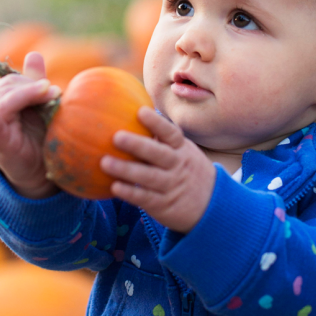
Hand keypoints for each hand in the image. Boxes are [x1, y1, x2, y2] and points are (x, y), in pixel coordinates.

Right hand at [0, 52, 61, 198]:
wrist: (37, 173)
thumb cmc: (37, 139)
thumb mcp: (38, 108)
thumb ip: (34, 83)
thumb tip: (34, 54)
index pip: (11, 81)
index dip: (31, 81)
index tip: (54, 89)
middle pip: (7, 86)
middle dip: (32, 87)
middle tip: (54, 93)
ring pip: (3, 99)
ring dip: (27, 95)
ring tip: (48, 96)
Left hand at [100, 107, 215, 231]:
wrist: (210, 203)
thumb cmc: (184, 168)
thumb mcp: (181, 151)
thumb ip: (161, 137)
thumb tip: (130, 110)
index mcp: (181, 149)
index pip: (171, 133)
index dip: (156, 123)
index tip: (140, 111)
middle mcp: (178, 166)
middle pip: (159, 154)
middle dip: (138, 145)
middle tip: (116, 136)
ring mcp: (171, 186)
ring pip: (149, 177)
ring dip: (127, 170)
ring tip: (105, 162)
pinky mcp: (164, 205)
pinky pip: (146, 198)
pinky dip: (131, 193)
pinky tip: (114, 187)